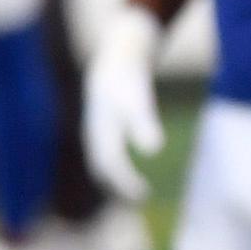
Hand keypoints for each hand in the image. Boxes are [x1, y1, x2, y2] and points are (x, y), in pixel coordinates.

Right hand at [80, 5, 164, 203]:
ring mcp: (98, 124)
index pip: (110, 164)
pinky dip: (116, 160)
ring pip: (102, 155)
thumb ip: (144, 123)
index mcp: (101, 130)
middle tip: (140, 197)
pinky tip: (130, 164)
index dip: (124, 181)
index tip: (142, 195)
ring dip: (117, 173)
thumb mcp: (137, 99)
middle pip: (102, 163)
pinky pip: (107, 145)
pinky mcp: (105, 119)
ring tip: (136, 188)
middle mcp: (96, 130)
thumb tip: (154, 150)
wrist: (117, 53)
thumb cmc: (128, 76)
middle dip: (118, 182)